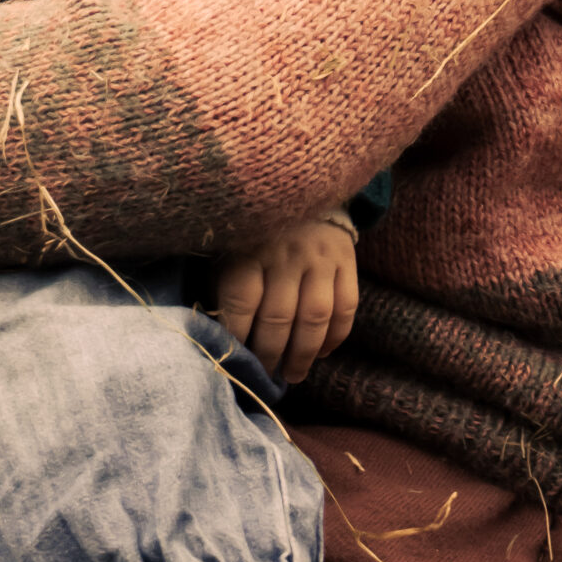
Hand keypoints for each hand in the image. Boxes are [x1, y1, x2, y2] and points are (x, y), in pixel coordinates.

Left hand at [214, 218, 360, 383]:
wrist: (303, 185)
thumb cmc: (256, 229)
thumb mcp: (231, 246)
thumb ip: (225, 282)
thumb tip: (216, 333)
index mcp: (249, 247)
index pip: (241, 300)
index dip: (236, 335)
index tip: (233, 358)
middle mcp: (285, 252)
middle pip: (278, 316)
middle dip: (269, 354)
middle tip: (265, 376)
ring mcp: (319, 256)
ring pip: (315, 317)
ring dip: (303, 354)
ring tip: (293, 374)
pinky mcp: (346, 260)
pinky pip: (346, 307)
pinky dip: (335, 337)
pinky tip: (322, 353)